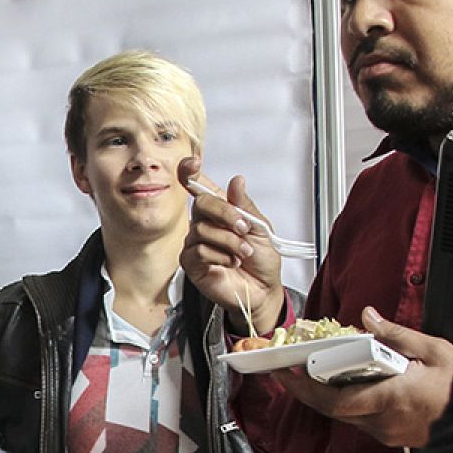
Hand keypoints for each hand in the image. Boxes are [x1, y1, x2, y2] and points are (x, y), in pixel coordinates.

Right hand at [177, 156, 285, 334]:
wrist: (262, 289)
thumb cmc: (262, 261)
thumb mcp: (261, 228)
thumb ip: (245, 206)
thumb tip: (237, 181)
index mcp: (221, 211)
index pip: (199, 187)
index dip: (191, 172)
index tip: (192, 163)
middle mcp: (205, 224)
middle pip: (202, 204)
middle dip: (226, 214)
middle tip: (244, 228)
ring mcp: (196, 243)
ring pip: (203, 230)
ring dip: (230, 242)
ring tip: (243, 253)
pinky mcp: (192, 263)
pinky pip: (200, 251)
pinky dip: (220, 256)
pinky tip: (230, 263)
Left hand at [269, 306, 452, 446]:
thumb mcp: (433, 351)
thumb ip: (395, 334)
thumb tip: (368, 317)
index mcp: (391, 400)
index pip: (334, 400)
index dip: (304, 389)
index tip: (285, 373)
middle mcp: (384, 422)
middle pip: (333, 409)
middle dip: (308, 391)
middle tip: (289, 371)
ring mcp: (388, 433)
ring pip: (346, 415)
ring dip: (329, 396)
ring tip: (314, 373)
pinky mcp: (394, 436)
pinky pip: (362, 420)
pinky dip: (350, 402)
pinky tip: (348, 385)